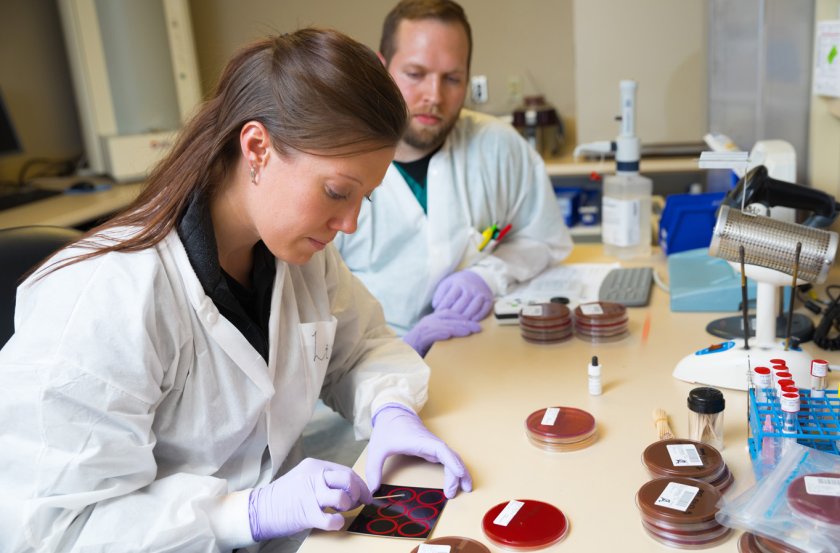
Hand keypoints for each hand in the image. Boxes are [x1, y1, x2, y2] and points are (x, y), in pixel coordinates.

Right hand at [248, 457, 371, 540]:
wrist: (259, 509)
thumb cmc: (284, 495)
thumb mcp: (304, 477)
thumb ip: (324, 478)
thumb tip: (349, 486)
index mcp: (314, 466)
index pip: (346, 471)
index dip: (360, 484)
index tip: (365, 493)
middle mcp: (314, 477)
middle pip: (348, 479)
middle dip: (360, 492)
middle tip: (361, 502)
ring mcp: (310, 495)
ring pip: (342, 498)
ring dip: (348, 507)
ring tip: (341, 511)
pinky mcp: (306, 514)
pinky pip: (331, 520)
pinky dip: (338, 523)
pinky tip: (334, 522)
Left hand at [365, 405, 471, 498]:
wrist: (392, 412)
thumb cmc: (387, 428)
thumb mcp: (377, 448)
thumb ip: (374, 469)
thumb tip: (372, 490)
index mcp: (420, 441)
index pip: (441, 450)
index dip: (451, 461)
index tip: (459, 473)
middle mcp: (431, 443)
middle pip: (451, 456)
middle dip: (458, 474)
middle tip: (454, 494)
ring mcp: (433, 446)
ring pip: (452, 458)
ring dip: (460, 471)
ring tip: (466, 488)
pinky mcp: (432, 449)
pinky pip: (448, 459)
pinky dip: (455, 468)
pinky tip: (457, 480)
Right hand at [403, 311, 480, 356]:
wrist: (400, 355)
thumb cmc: (419, 350)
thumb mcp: (435, 340)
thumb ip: (446, 336)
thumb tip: (462, 337)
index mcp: (433, 320)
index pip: (450, 314)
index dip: (464, 317)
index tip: (476, 322)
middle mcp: (428, 322)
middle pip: (449, 317)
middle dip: (465, 322)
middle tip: (478, 328)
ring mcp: (423, 329)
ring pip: (443, 324)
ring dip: (457, 327)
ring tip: (469, 331)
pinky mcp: (418, 337)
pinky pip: (431, 333)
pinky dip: (441, 332)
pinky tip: (449, 334)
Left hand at [431, 270, 492, 320]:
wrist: (478, 276)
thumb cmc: (459, 282)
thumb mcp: (448, 283)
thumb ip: (440, 293)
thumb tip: (435, 306)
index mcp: (458, 283)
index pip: (449, 298)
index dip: (442, 308)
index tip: (437, 315)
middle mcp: (470, 288)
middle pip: (461, 305)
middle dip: (453, 315)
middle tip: (447, 322)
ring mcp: (480, 294)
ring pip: (472, 308)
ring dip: (464, 318)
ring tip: (458, 324)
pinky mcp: (488, 299)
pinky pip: (484, 310)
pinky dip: (477, 317)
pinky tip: (471, 321)